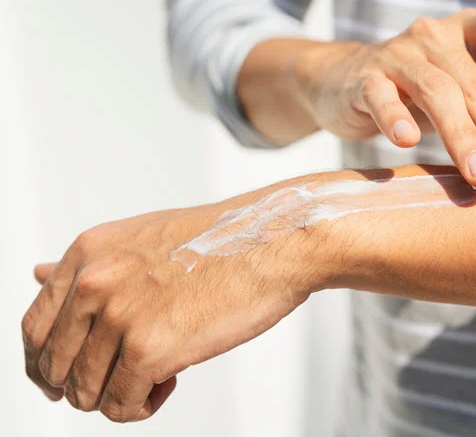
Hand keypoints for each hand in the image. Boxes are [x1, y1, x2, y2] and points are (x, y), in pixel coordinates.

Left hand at [21, 199, 316, 421]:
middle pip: (52, 365)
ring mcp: (118, 317)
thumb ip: (89, 264)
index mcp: (88, 254)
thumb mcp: (139, 237)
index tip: (63, 376)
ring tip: (153, 378)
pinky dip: (141, 407)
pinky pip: (121, 406)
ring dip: (116, 397)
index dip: (45, 362)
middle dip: (80, 385)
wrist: (273, 241)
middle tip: (116, 383)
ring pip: (85, 393)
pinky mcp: (148, 350)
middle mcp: (94, 283)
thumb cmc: (222, 239)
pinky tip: (168, 383)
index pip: (34, 326)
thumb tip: (37, 274)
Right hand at [293, 8, 475, 197]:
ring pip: (435, 92)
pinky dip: (393, 117)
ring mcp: (397, 55)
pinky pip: (380, 96)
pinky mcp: (364, 80)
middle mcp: (435, 36)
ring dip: (460, 136)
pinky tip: (407, 141)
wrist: (348, 83)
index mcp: (469, 31)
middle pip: (475, 85)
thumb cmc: (429, 84)